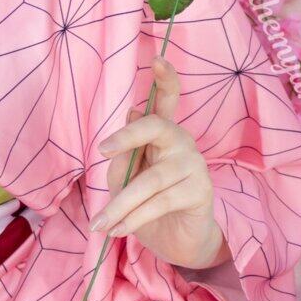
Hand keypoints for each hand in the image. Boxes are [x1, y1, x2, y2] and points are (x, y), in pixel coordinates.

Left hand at [92, 56, 227, 269]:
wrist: (174, 241)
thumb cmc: (145, 204)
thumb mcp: (124, 178)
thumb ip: (123, 153)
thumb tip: (130, 113)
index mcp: (162, 133)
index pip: (167, 100)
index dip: (166, 78)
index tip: (158, 59)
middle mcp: (182, 142)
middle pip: (157, 127)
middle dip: (129, 136)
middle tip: (102, 151)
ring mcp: (195, 165)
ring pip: (150, 180)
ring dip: (120, 205)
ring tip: (99, 224)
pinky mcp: (201, 191)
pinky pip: (160, 202)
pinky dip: (134, 218)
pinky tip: (118, 229)